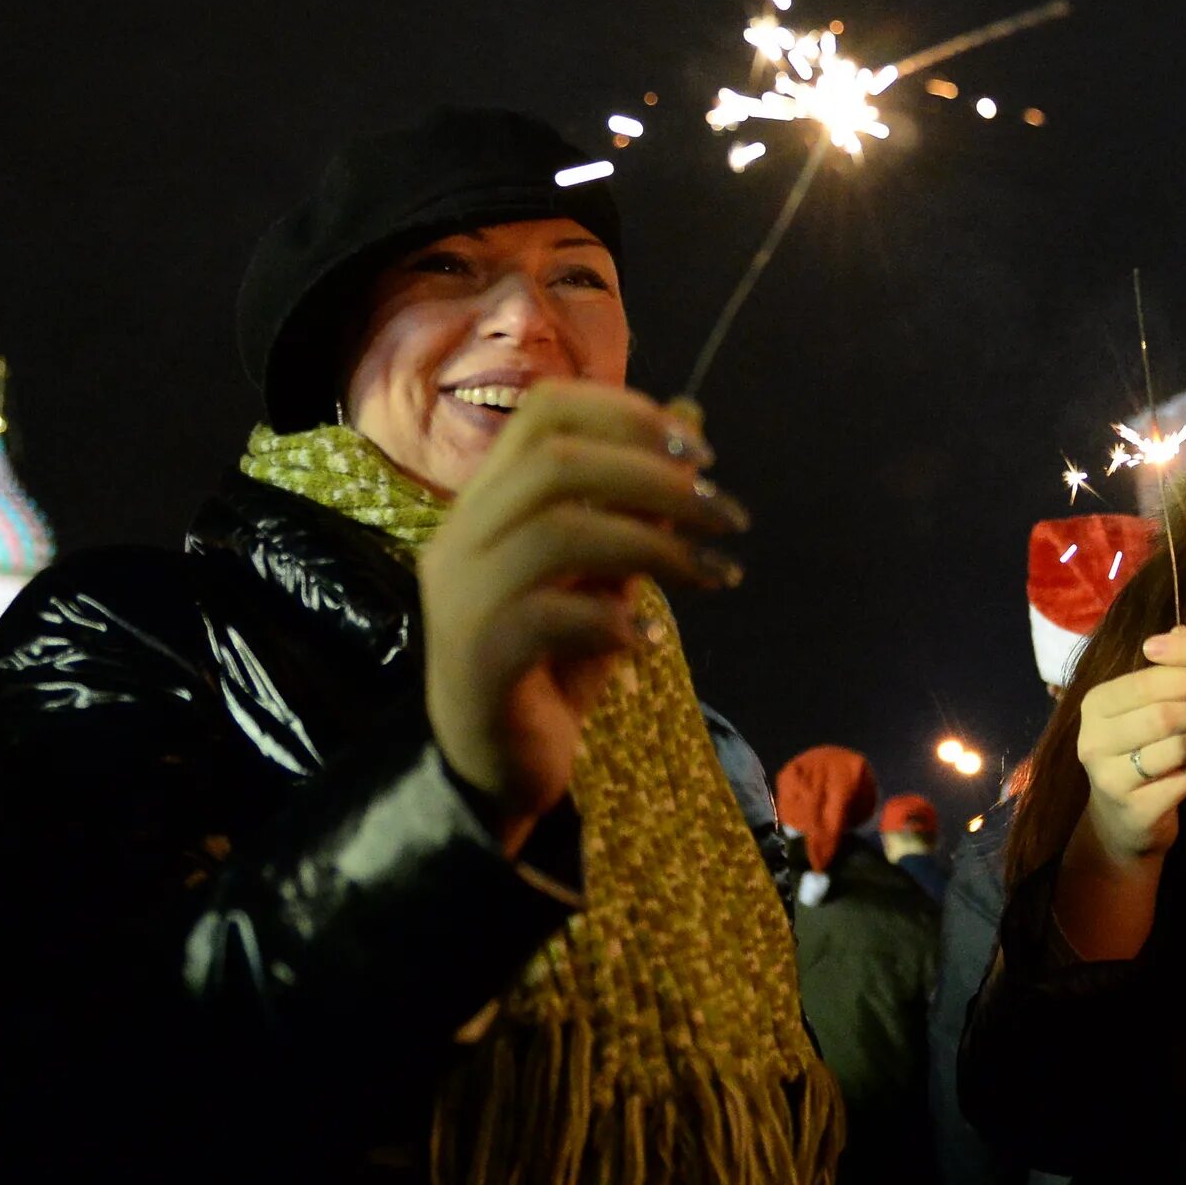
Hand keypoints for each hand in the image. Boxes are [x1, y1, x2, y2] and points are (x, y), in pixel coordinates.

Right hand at [414, 380, 746, 847]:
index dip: (625, 413)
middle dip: (655, 477)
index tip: (698, 452)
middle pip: (555, 462)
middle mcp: (461, 538)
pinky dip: (613, 621)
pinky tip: (649, 644)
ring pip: (556, 532)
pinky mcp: (477, 658)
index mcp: (488, 502)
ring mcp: (461, 598)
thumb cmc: (555, 663)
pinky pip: (548, 616)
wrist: (498, 772)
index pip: (543, 412)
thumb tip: (692, 421)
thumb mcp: (608, 573)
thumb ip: (637, 503)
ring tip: (713, 576)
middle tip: (724, 514)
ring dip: (652, 545)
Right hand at [1070, 659, 1185, 866]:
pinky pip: (1184, 780)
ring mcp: (1108, 775)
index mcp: (1096, 703)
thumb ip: (1167, 670)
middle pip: (1164, 712)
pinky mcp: (1132, 807)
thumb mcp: (1149, 710)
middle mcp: (1093, 737)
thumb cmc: (1143, 754)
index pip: (1151, 679)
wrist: (1126, 823)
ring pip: (1175, 746)